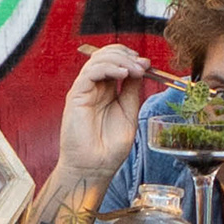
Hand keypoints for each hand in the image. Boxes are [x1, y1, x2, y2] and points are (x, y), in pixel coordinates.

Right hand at [58, 44, 151, 177]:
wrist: (95, 167)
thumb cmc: (109, 148)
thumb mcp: (129, 113)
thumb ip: (131, 91)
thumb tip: (140, 68)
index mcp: (106, 91)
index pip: (116, 62)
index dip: (132, 59)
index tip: (147, 65)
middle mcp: (94, 88)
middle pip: (106, 56)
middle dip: (127, 55)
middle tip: (142, 65)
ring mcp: (84, 91)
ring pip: (97, 59)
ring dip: (120, 60)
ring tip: (134, 70)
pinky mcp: (76, 96)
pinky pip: (90, 72)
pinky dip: (108, 68)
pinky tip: (122, 75)